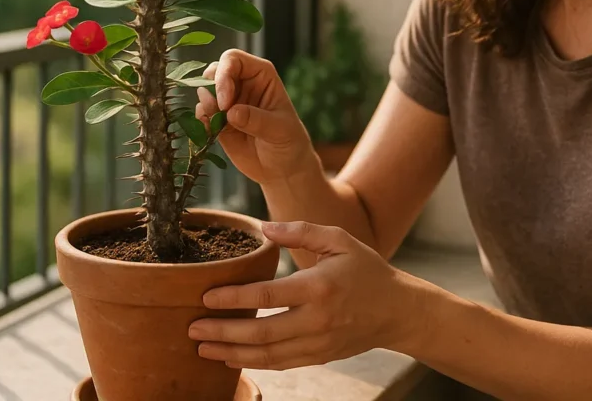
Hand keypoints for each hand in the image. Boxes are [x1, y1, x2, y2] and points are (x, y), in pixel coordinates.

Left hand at [188, 221, 426, 369]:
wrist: (398, 310)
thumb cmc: (366, 269)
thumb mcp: (339, 240)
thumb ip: (301, 232)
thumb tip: (264, 227)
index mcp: (319, 286)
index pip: (267, 296)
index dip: (234, 298)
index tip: (206, 298)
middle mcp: (317, 319)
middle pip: (261, 332)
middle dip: (223, 332)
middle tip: (192, 328)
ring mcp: (319, 343)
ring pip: (268, 354)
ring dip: (231, 353)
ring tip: (202, 348)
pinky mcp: (320, 356)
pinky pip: (281, 364)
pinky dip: (254, 363)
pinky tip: (231, 357)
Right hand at [195, 49, 314, 184]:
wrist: (282, 169)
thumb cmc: (289, 142)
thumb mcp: (279, 130)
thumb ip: (257, 120)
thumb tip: (232, 112)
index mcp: (261, 75)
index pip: (234, 59)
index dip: (224, 74)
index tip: (226, 102)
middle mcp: (242, 83)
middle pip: (214, 70)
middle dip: (210, 88)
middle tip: (219, 110)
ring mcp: (229, 101)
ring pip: (204, 91)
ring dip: (205, 105)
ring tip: (216, 124)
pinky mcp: (218, 120)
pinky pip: (201, 112)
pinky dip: (201, 120)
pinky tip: (211, 132)